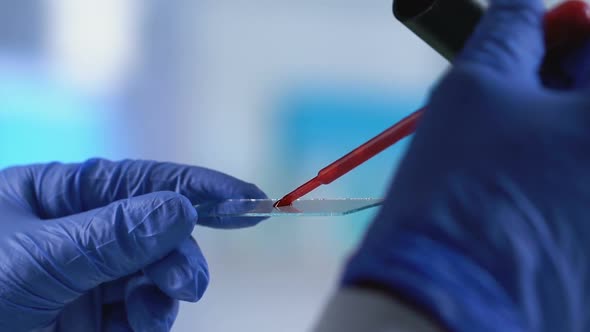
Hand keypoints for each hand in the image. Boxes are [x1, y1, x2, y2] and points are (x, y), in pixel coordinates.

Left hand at [0, 159, 265, 330]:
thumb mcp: (36, 260)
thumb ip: (111, 235)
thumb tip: (181, 209)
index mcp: (61, 195)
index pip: (144, 182)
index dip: (201, 188)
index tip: (250, 199)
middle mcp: (81, 232)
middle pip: (157, 232)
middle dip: (178, 255)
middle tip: (187, 284)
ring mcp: (87, 277)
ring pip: (154, 276)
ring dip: (164, 292)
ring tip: (155, 311)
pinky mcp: (91, 319)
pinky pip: (140, 313)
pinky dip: (148, 321)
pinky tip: (139, 326)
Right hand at [344, 1, 589, 330]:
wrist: (446, 303)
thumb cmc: (459, 194)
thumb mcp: (473, 92)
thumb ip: (509, 35)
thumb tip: (525, 12)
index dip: (572, 30)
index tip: (544, 35)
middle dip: (561, 84)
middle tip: (514, 94)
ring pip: (579, 152)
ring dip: (553, 137)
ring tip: (503, 158)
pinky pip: (575, 195)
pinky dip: (554, 181)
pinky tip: (513, 198)